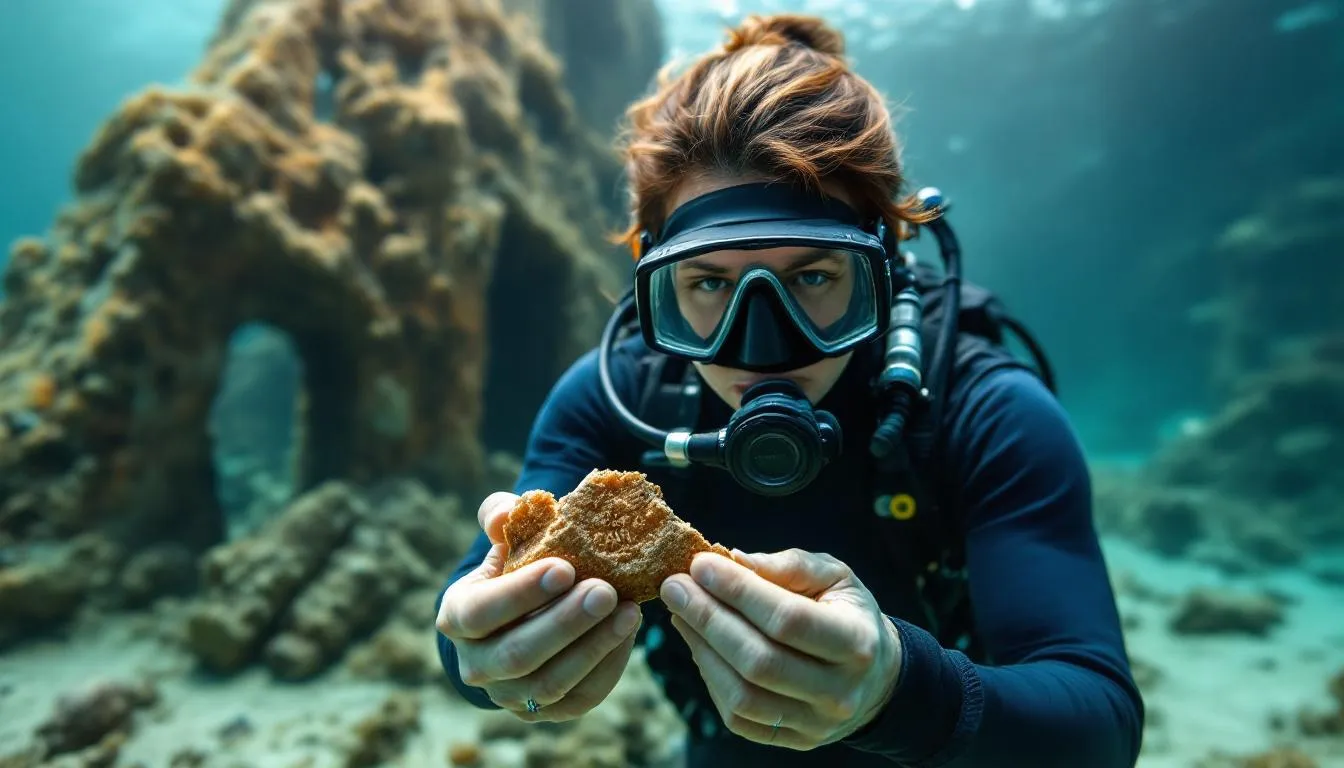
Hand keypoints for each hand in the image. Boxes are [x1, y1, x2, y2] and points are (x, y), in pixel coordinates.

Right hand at [436, 492, 642, 721]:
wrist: (519, 616)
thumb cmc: (512, 568)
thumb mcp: (503, 540)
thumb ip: (502, 517)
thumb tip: (507, 513)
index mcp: (457, 618)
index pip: (482, 613)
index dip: (521, 593)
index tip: (565, 567)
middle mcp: (476, 665)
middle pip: (518, 654)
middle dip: (566, 623)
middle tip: (606, 591)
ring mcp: (509, 695)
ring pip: (551, 682)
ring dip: (593, 646)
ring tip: (630, 611)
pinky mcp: (545, 712)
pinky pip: (580, 697)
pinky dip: (608, 666)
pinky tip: (629, 632)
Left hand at [660, 548, 901, 749]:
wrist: (876, 675)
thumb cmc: (847, 613)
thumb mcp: (835, 576)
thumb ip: (790, 566)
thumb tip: (735, 560)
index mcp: (856, 642)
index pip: (787, 620)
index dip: (738, 592)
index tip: (700, 564)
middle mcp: (839, 692)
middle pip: (759, 661)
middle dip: (707, 618)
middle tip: (675, 587)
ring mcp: (816, 723)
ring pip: (743, 695)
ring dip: (701, 650)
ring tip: (681, 613)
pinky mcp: (794, 740)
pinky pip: (739, 718)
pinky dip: (711, 679)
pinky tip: (700, 645)